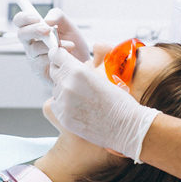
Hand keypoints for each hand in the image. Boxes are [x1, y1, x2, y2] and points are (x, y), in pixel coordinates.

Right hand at [12, 7, 90, 83]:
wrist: (83, 63)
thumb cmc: (73, 44)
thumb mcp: (68, 26)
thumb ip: (58, 16)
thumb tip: (47, 20)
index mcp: (34, 29)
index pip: (20, 20)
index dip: (24, 17)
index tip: (37, 18)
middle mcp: (31, 43)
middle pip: (21, 34)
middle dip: (34, 30)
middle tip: (48, 30)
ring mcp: (33, 57)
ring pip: (34, 48)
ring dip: (52, 45)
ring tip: (70, 45)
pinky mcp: (38, 69)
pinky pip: (42, 61)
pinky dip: (56, 57)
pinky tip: (65, 57)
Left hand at [48, 47, 160, 161]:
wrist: (126, 126)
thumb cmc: (119, 101)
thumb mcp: (102, 75)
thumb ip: (82, 68)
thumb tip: (68, 63)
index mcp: (78, 71)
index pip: (56, 55)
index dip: (58, 55)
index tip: (60, 57)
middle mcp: (67, 85)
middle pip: (54, 71)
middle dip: (61, 72)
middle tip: (74, 79)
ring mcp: (63, 102)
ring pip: (55, 89)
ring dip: (63, 90)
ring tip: (83, 98)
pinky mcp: (62, 117)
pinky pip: (56, 105)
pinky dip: (63, 105)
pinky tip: (79, 108)